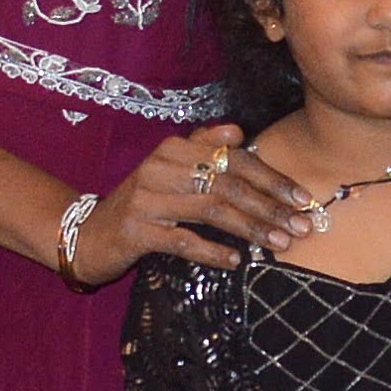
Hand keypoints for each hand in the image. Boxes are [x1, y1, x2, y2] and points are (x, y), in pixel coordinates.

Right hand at [70, 124, 313, 284]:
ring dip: (252, 229)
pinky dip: (214, 251)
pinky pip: (184, 240)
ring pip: (212, 210)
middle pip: (228, 183)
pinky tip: (236, 260)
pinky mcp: (136, 230)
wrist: (87, 233)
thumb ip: (204, 149)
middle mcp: (161, 166)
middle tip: (302, 226)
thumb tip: (239, 130)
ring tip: (279, 244)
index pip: (235, 158)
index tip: (303, 198)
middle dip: (270, 207)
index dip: (272, 178)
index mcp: (175, 147)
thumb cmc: (143, 204)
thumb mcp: (171, 171)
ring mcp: (147, 198)